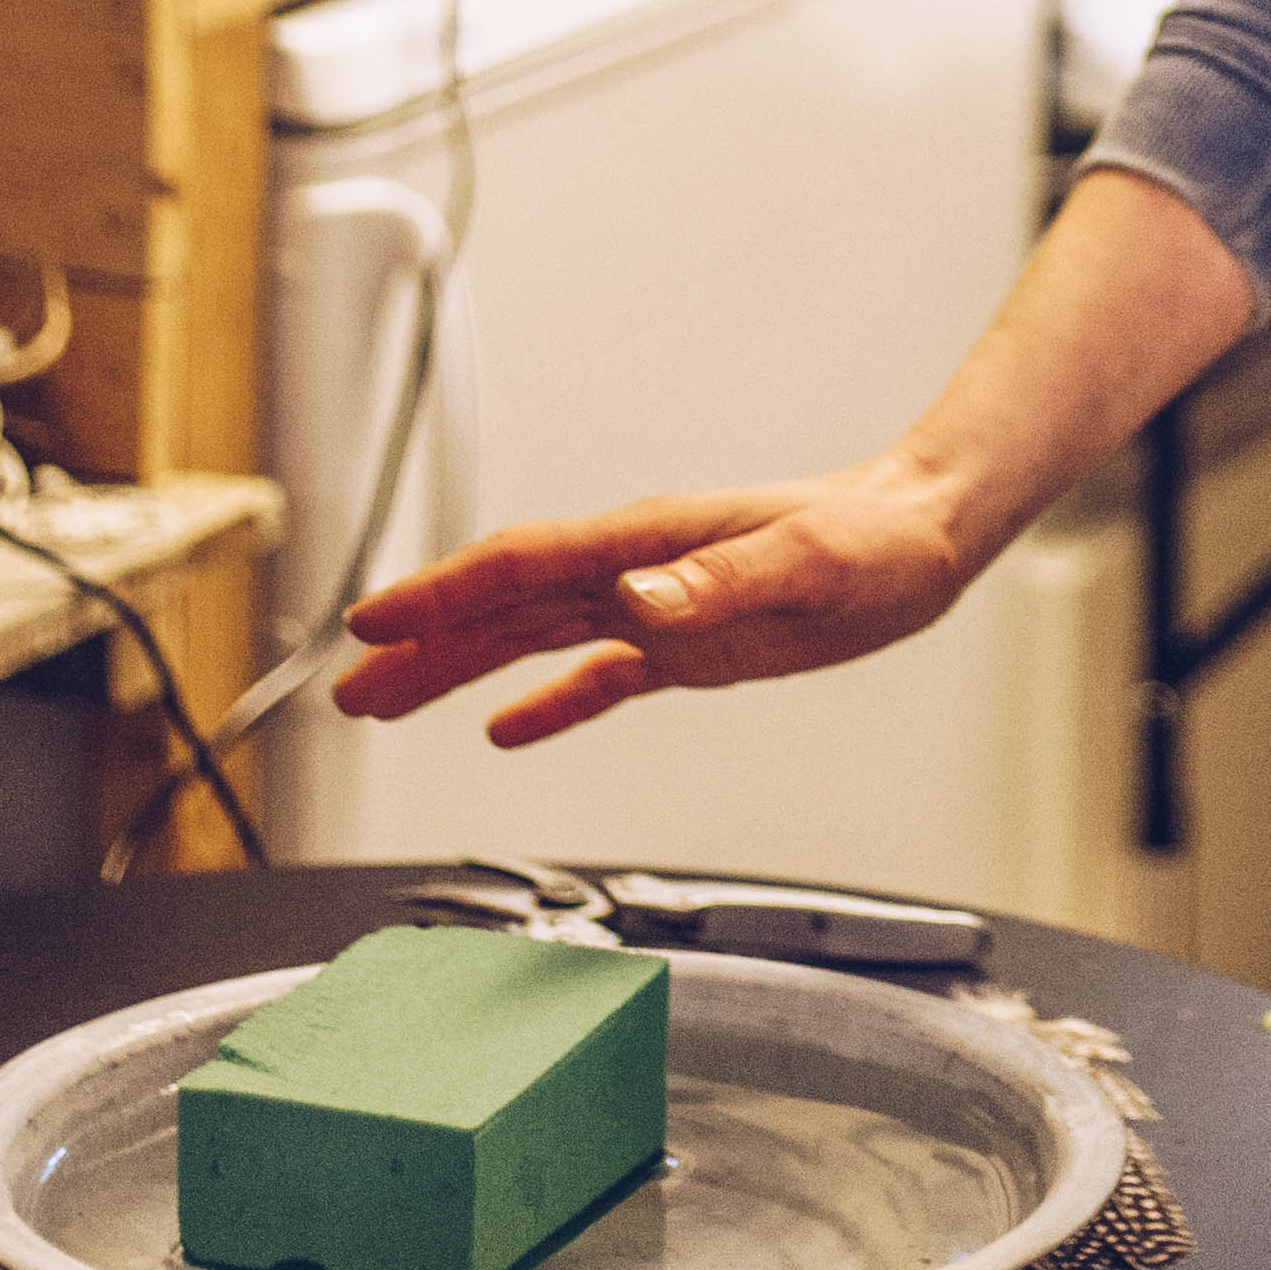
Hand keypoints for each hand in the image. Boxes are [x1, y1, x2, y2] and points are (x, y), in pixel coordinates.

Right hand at [333, 453, 972, 753]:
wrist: (923, 538)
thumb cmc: (876, 542)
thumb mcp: (806, 564)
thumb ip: (723, 582)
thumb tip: (639, 599)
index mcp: (648, 545)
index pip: (522, 567)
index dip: (442, 596)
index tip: (371, 621)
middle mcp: (637, 571)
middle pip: (504, 607)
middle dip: (421, 644)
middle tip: (346, 686)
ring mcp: (655, 605)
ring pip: (532, 639)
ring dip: (457, 671)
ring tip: (385, 701)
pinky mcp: (686, 645)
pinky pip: (596, 676)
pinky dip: (549, 704)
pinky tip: (507, 731)